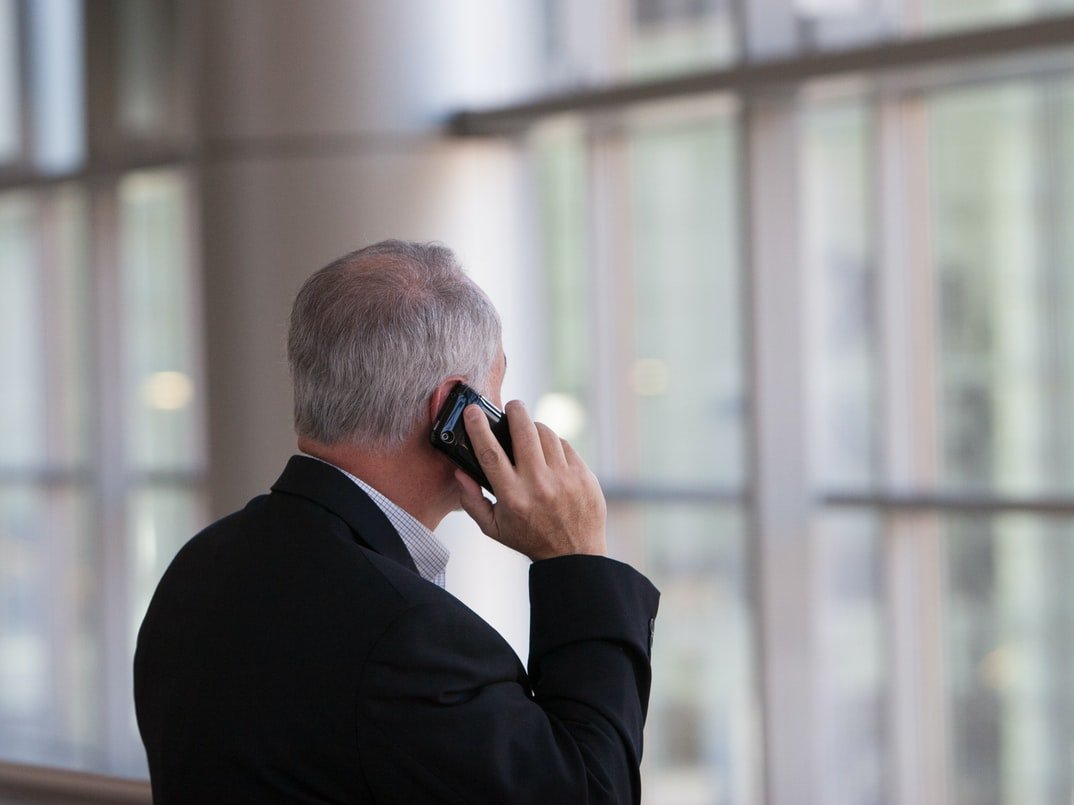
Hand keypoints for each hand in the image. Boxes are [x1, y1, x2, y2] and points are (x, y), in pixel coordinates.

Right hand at [455, 400, 606, 560]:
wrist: (575, 554)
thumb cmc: (529, 538)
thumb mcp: (493, 528)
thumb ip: (472, 501)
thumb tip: (460, 472)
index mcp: (512, 496)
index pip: (490, 453)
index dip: (478, 428)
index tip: (472, 411)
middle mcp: (538, 484)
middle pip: (524, 431)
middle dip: (515, 411)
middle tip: (512, 406)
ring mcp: (564, 478)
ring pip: (546, 433)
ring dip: (534, 427)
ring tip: (529, 433)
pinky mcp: (583, 475)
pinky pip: (565, 445)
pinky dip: (554, 444)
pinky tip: (549, 453)